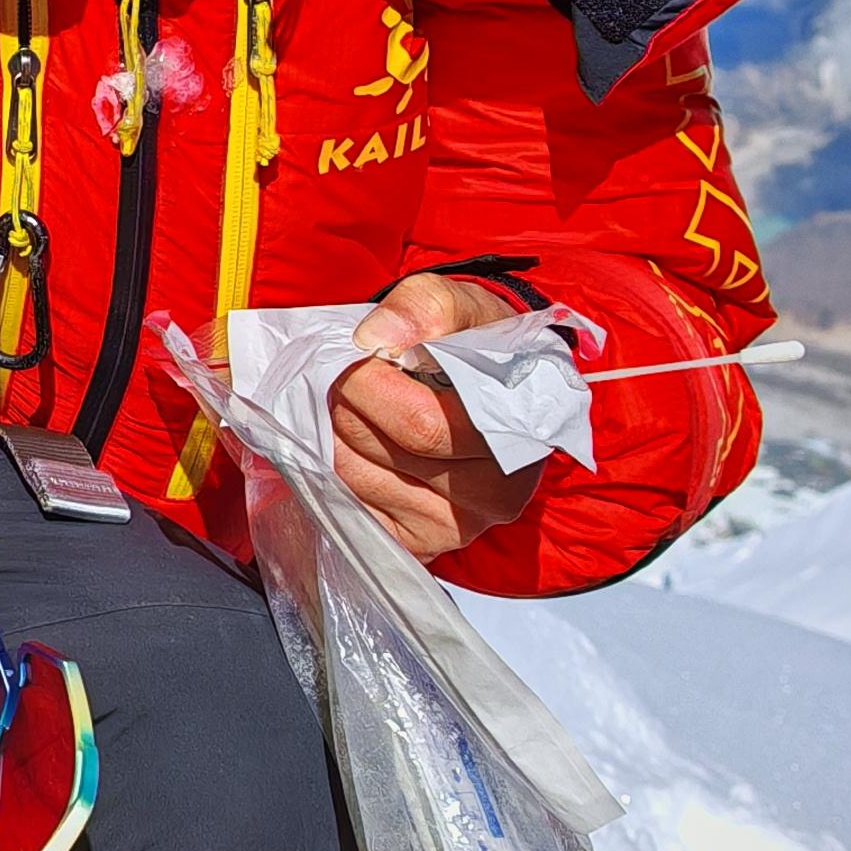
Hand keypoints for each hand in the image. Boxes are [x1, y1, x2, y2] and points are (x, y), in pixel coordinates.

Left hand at [333, 273, 552, 558]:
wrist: (489, 389)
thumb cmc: (471, 344)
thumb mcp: (459, 306)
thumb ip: (423, 308)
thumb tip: (373, 339)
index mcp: (516, 433)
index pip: (420, 424)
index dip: (369, 384)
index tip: (360, 356)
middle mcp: (496, 492)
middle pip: (380, 448)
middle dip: (345, 401)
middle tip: (347, 377)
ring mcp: (459, 525)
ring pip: (355, 477)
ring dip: (334, 432)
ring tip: (355, 406)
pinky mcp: (421, 544)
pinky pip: (349, 507)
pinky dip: (334, 469)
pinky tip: (355, 444)